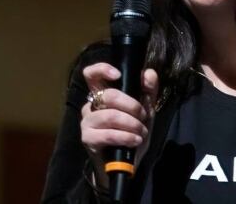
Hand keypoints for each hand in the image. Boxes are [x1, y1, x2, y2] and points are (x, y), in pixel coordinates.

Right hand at [80, 62, 158, 188]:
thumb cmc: (131, 135)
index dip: (102, 69)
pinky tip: (135, 140)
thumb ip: (148, 92)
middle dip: (132, 106)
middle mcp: (90, 106)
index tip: (118, 75)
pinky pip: (108, 134)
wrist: (124, 165)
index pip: (91, 74)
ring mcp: (87, 122)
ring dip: (132, 124)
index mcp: (101, 95)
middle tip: (143, 116)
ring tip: (141, 132)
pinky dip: (126, 137)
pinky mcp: (88, 139)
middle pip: (109, 95)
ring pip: (110, 115)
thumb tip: (149, 73)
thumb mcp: (144, 112)